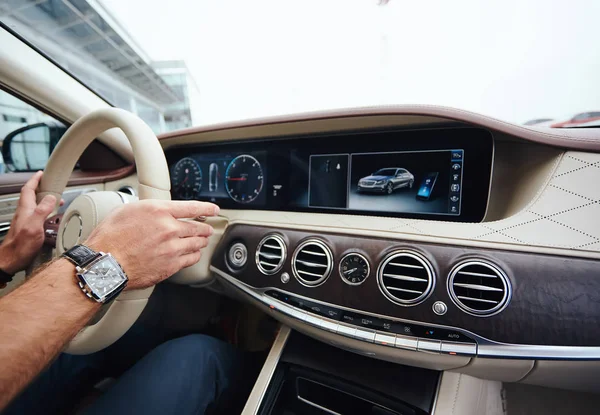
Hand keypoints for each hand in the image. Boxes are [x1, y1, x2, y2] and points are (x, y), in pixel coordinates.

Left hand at [0, 171, 56, 278]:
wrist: (11, 259)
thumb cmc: (20, 246)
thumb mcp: (34, 225)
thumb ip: (42, 210)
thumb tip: (51, 197)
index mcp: (25, 209)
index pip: (28, 189)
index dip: (35, 180)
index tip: (42, 174)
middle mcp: (24, 213)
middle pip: (32, 195)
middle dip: (42, 188)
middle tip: (52, 186)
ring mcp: (25, 221)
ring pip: (35, 205)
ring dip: (45, 200)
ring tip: (56, 201)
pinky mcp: (28, 228)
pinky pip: (38, 215)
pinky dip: (46, 212)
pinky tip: (51, 218)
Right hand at [84, 200, 218, 289]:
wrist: (105, 264)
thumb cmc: (109, 238)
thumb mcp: (126, 210)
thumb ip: (148, 209)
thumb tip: (155, 210)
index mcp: (159, 211)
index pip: (192, 207)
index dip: (206, 209)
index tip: (213, 210)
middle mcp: (169, 229)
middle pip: (198, 227)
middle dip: (204, 228)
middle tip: (207, 229)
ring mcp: (172, 248)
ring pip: (197, 244)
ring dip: (201, 242)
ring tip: (201, 241)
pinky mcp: (171, 266)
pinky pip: (191, 259)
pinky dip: (194, 255)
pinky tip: (193, 254)